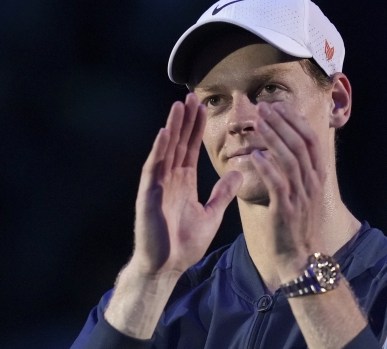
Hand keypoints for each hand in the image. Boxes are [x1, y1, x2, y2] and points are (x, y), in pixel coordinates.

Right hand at [131, 93, 242, 275]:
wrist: (167, 266)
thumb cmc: (185, 244)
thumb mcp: (212, 213)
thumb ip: (223, 192)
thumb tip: (238, 171)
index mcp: (184, 182)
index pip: (191, 149)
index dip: (196, 129)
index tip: (203, 108)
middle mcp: (170, 179)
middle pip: (179, 143)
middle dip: (185, 121)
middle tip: (191, 97)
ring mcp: (158, 185)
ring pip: (165, 150)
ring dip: (172, 128)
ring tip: (178, 105)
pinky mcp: (148, 195)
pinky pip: (154, 168)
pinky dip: (159, 150)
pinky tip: (165, 133)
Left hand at [250, 102, 326, 273]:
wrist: (300, 256)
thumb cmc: (297, 223)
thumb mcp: (303, 192)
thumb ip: (297, 169)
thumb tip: (283, 144)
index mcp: (317, 176)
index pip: (310, 140)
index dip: (294, 120)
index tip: (279, 106)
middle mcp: (312, 183)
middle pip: (300, 144)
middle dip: (282, 122)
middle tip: (263, 107)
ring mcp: (301, 196)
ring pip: (290, 160)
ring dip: (273, 138)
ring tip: (257, 123)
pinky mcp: (287, 210)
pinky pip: (278, 184)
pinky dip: (267, 168)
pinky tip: (255, 155)